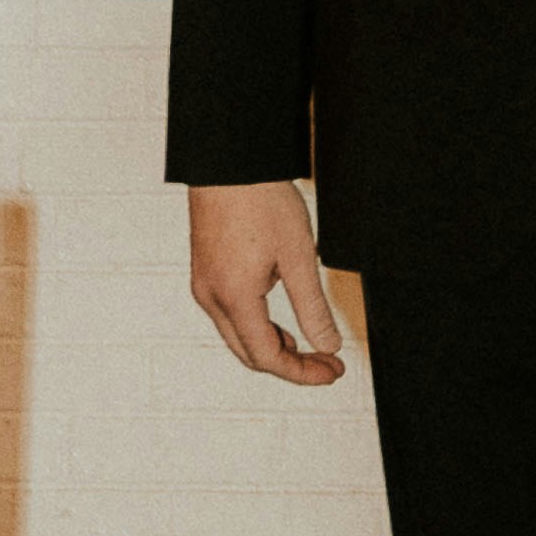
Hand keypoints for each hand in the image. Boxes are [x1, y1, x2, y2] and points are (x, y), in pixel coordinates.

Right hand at [188, 178, 346, 387]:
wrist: (230, 162)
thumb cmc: (261, 200)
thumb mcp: (299, 256)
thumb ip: (313, 307)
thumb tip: (328, 344)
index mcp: (234, 297)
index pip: (268, 357)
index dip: (302, 372)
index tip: (331, 371)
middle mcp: (211, 297)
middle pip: (249, 354)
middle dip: (289, 365)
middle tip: (325, 364)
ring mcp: (204, 285)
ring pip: (237, 336)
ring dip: (271, 347)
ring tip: (309, 344)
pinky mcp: (204, 272)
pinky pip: (229, 315)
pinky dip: (255, 326)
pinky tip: (279, 321)